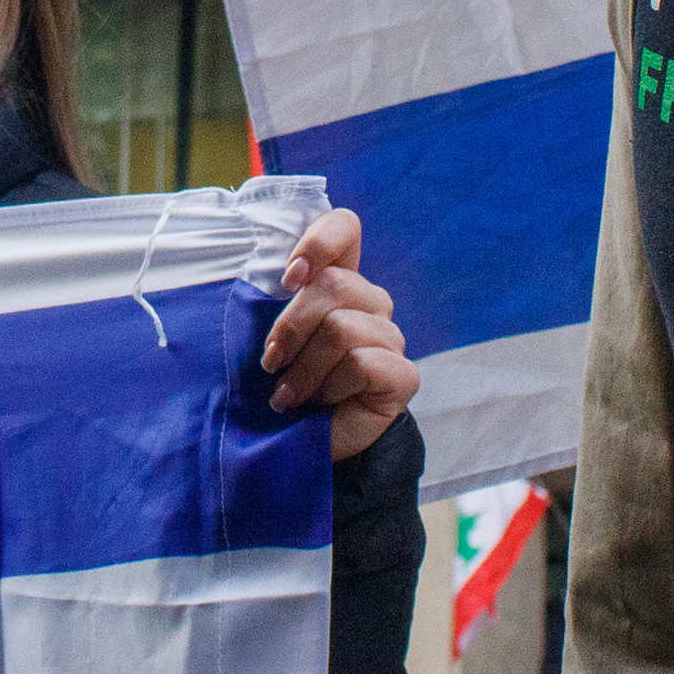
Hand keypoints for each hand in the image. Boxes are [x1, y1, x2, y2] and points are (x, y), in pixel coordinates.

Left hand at [258, 206, 416, 461]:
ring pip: (342, 327)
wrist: (303, 444)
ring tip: (290, 394)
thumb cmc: (282, 384)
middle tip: (272, 363)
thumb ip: (272, 301)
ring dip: (304, 369)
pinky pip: (362, 363)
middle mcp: (370, 302)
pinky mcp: (403, 375)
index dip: (319, 243)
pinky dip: (329, 387)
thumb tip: (278, 276)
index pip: (345, 228)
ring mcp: (390, 338)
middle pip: (334, 284)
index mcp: (339, 281)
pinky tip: (320, 404)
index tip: (289, 279)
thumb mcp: (270, 338)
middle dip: (291, 327)